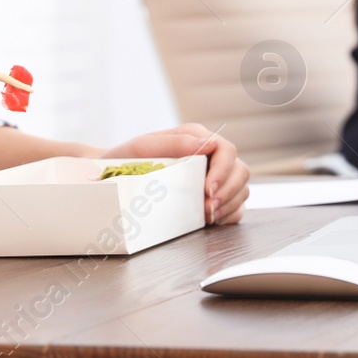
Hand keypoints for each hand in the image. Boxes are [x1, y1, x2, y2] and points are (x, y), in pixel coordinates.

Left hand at [100, 123, 250, 225]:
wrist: (115, 177)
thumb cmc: (128, 158)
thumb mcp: (144, 147)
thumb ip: (174, 142)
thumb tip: (206, 143)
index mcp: (197, 137)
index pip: (227, 150)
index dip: (223, 171)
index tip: (208, 190)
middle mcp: (211, 156)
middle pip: (241, 171)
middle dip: (228, 192)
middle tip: (208, 209)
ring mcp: (216, 177)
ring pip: (242, 189)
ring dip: (229, 205)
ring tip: (207, 216)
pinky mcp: (216, 197)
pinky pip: (237, 206)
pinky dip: (229, 215)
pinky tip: (211, 220)